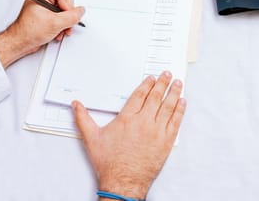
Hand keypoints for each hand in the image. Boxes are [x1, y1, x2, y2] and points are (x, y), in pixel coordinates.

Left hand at [0, 0, 84, 67]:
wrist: (21, 43)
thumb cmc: (28, 31)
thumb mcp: (54, 23)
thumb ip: (71, 16)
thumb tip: (80, 11)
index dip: (67, 2)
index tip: (64, 13)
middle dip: (67, 14)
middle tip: (65, 22)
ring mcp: (45, 5)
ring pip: (65, 8)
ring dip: (66, 21)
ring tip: (61, 29)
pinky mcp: (47, 14)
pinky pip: (61, 15)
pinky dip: (62, 24)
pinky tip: (58, 31)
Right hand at [72, 71, 186, 199]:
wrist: (123, 182)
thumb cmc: (110, 163)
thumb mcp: (92, 138)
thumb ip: (83, 119)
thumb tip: (76, 106)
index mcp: (127, 118)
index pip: (140, 95)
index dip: (147, 84)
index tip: (152, 78)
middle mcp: (143, 122)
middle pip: (155, 97)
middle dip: (162, 83)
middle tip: (167, 75)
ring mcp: (156, 132)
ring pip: (168, 107)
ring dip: (174, 93)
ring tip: (177, 84)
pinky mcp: (165, 142)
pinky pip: (175, 122)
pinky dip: (180, 111)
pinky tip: (182, 103)